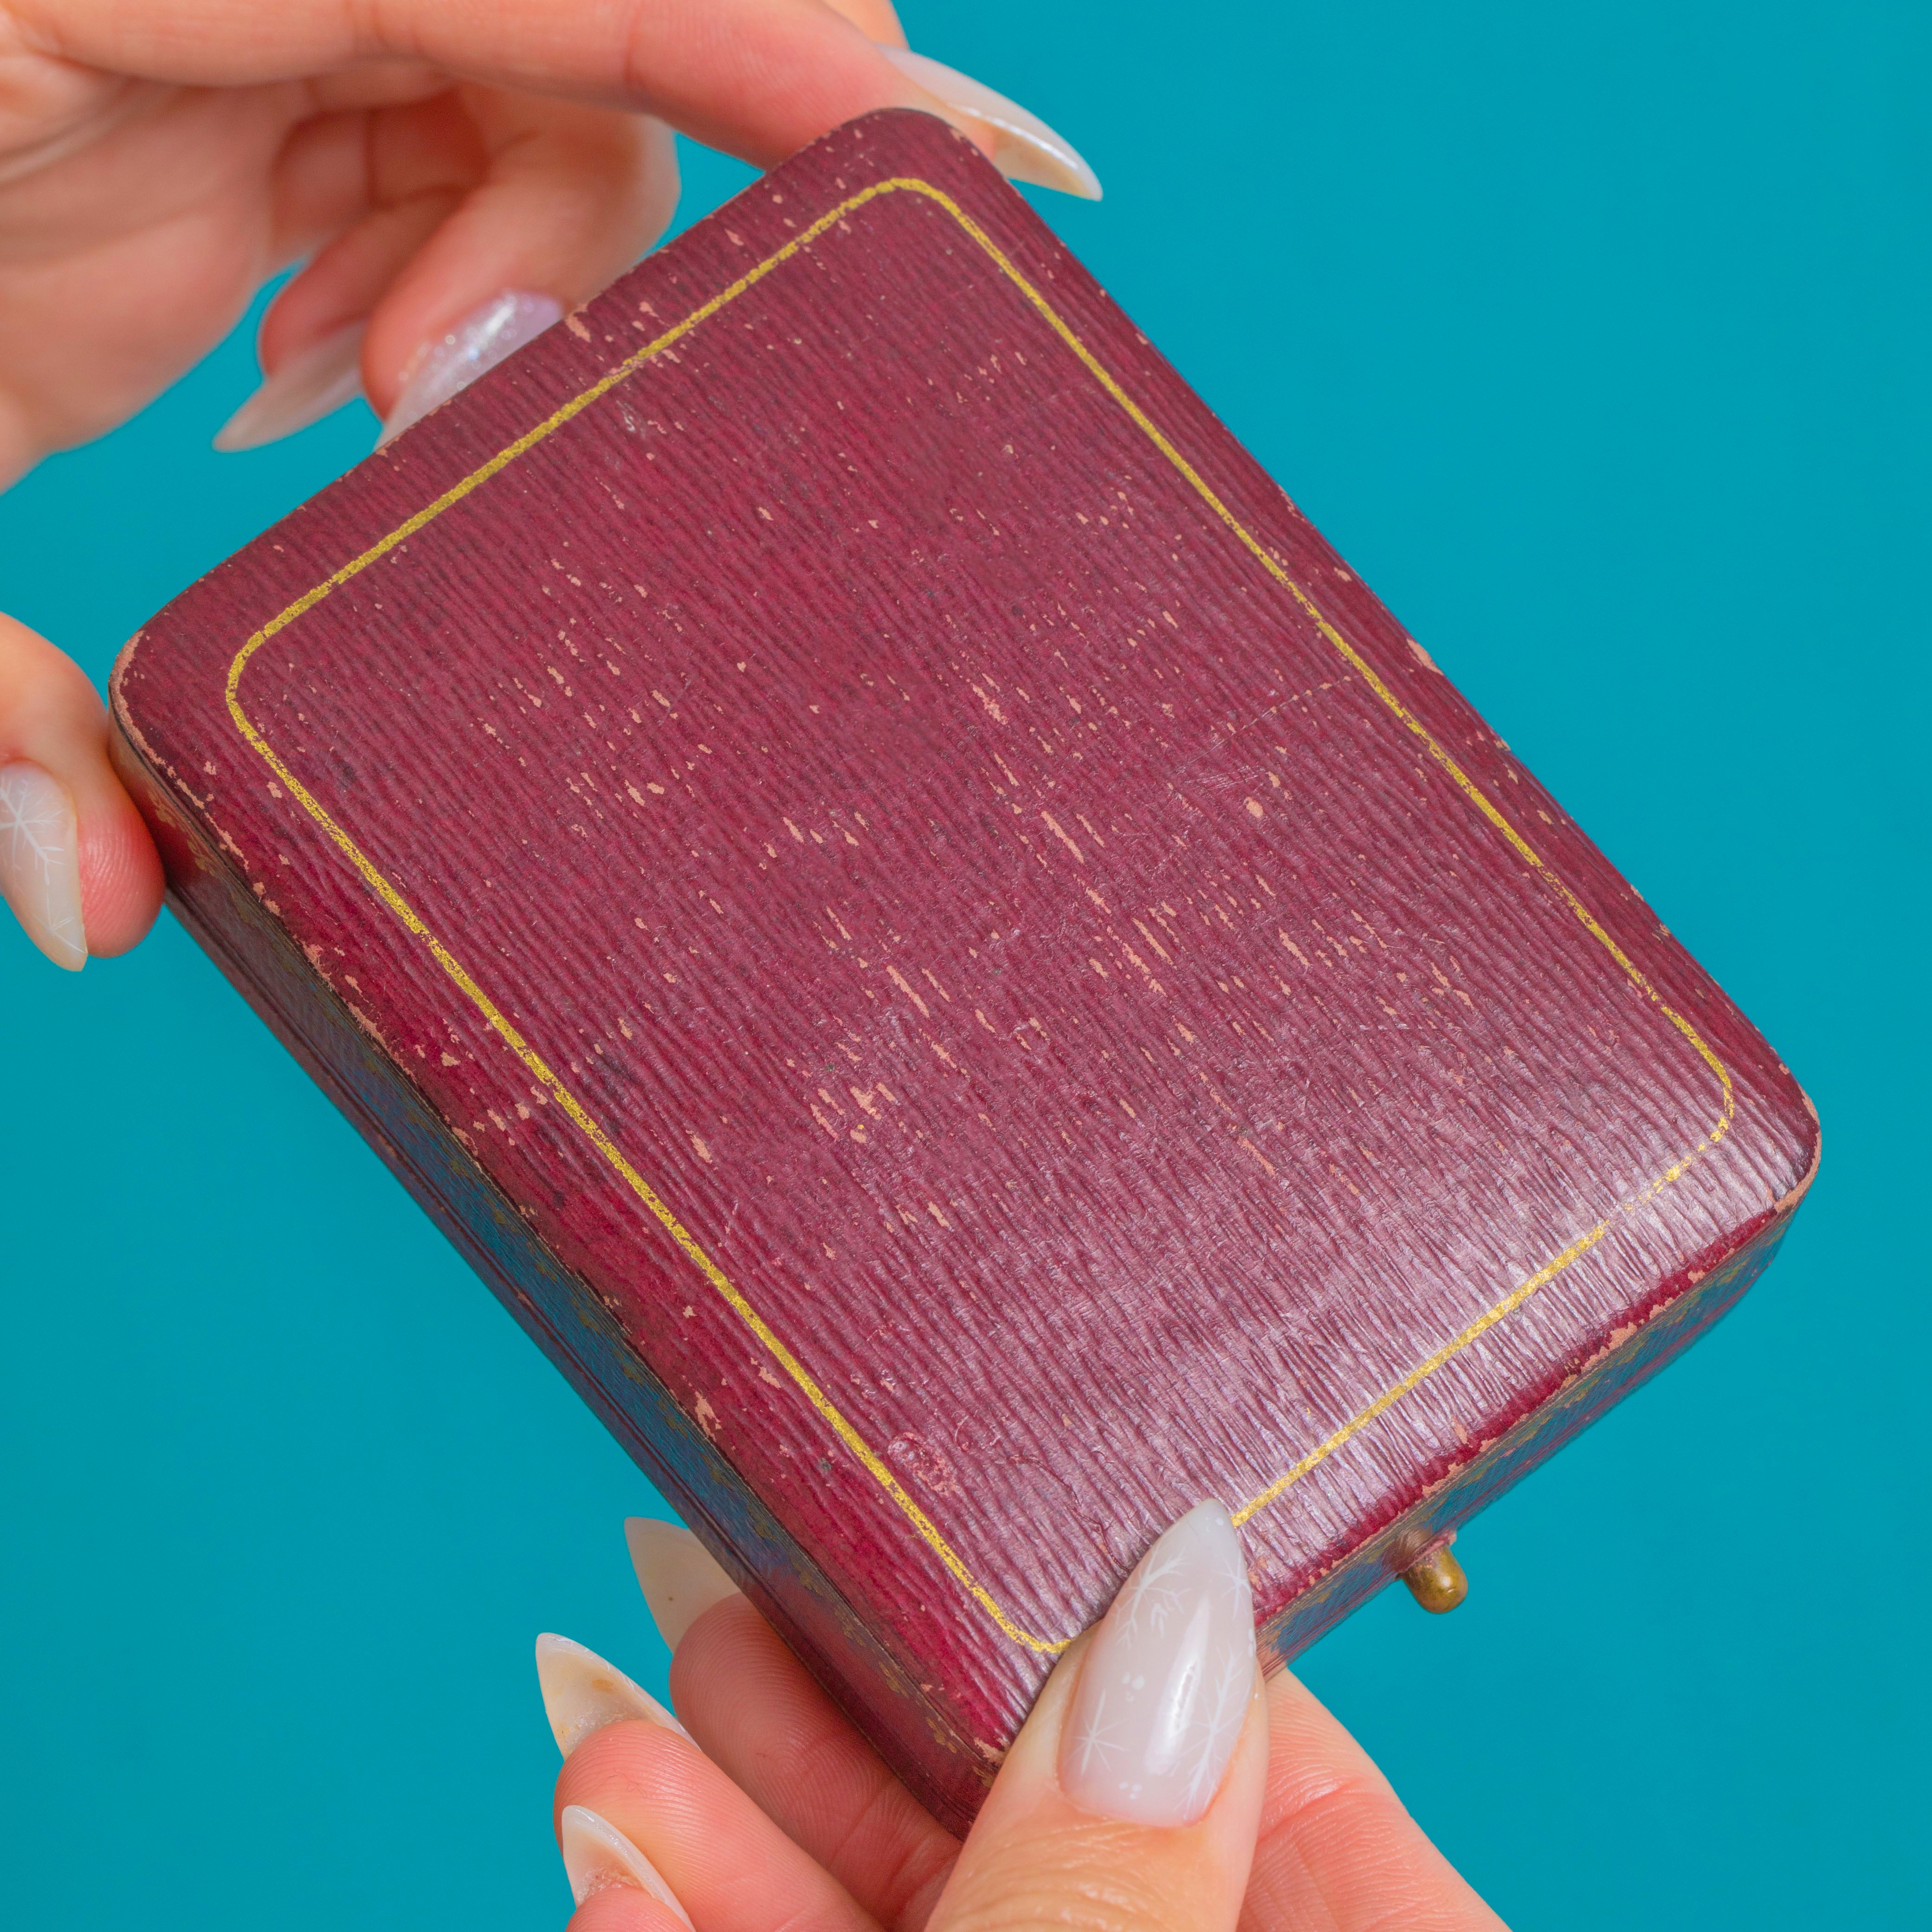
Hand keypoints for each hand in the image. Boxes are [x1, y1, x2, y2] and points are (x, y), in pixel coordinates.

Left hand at [0, 0, 1094, 968]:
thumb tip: (105, 907)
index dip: (753, 29)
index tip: (945, 154)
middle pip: (556, 11)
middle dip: (599, 206)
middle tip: (459, 402)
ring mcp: (209, 49)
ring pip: (532, 92)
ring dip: (523, 275)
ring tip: (385, 418)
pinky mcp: (229, 130)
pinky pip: (458, 161)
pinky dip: (472, 291)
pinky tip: (369, 391)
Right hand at [535, 1507, 1508, 1930]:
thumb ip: (1125, 1874)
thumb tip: (1172, 1582)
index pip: (1255, 1756)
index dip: (1082, 1641)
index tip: (939, 1531)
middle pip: (1044, 1833)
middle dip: (846, 1733)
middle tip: (713, 1594)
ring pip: (916, 1923)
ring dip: (734, 1838)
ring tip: (612, 1728)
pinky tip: (618, 1869)